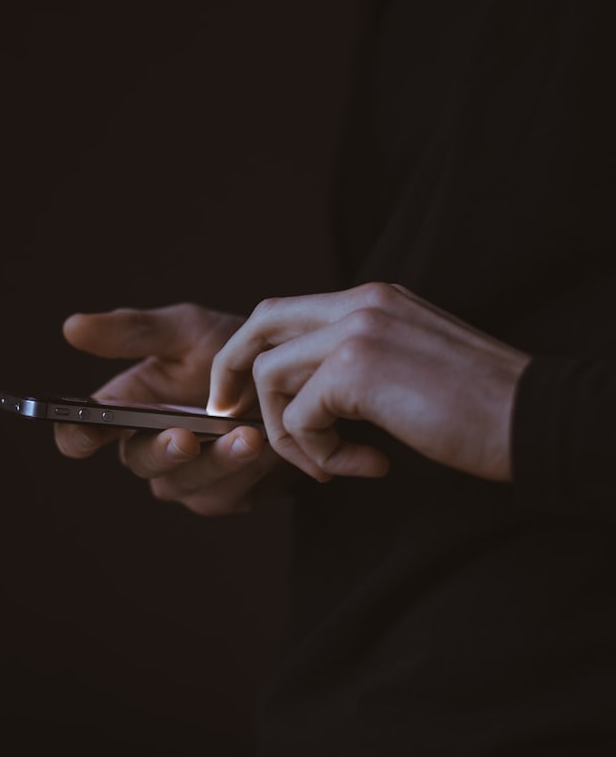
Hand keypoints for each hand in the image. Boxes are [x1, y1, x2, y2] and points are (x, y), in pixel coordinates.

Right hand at [54, 303, 292, 514]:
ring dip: (215, 462)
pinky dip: (245, 471)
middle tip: (185, 438)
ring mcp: (186, 476)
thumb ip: (134, 331)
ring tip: (247, 436)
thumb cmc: (231, 349)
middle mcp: (149, 447)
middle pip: (138, 462)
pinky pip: (225, 494)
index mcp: (127, 407)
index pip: (84, 431)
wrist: (293, 377)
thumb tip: (71, 326)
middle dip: (161, 451)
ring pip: (184, 483)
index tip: (86, 433)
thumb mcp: (186, 330)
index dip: (77, 436)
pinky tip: (266, 446)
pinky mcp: (224, 495)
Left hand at [207, 282, 531, 482]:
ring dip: (287, 432)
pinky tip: (360, 466)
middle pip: (260, 323)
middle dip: (232, 371)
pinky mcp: (357, 369)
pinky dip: (316, 453)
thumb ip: (355, 362)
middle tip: (229, 414)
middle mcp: (360, 302)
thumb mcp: (407, 363)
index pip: (284, 311)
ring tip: (327, 463)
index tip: (241, 394)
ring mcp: (357, 329)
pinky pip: (300, 416)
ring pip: (271, 375)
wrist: (535, 419)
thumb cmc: (477, 405)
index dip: (251, 351)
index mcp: (372, 299)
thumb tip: (305, 392)